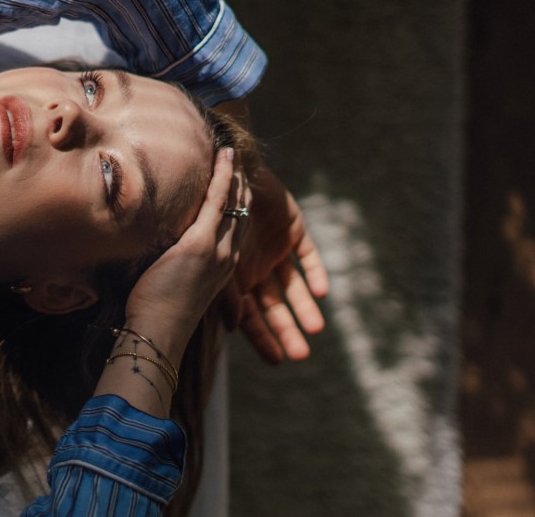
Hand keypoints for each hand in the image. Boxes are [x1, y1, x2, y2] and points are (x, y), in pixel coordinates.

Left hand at [123, 148, 241, 359]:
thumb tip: (155, 256)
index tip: (233, 184)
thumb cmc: (156, 315)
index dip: (235, 205)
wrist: (158, 333)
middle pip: (239, 212)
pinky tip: (225, 157)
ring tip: (232, 153)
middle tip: (237, 160)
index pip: (233, 228)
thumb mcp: (172, 286)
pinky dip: (223, 176)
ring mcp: (216, 249)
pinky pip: (217, 201)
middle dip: (239, 185)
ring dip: (233, 175)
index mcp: (220, 268)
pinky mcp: (200, 243)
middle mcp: (225, 256)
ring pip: (232, 202)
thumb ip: (172, 268)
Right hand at [221, 162, 328, 362]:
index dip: (262, 336)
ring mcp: (274, 248)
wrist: (225, 172)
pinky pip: (308, 255)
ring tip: (315, 329)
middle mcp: (254, 266)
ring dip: (304, 307)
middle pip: (274, 305)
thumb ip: (224, 292)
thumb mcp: (213, 260)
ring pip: (293, 285)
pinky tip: (321, 292)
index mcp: (233, 276)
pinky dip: (315, 273)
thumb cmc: (212, 215)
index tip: (277, 361)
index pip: (251, 314)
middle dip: (286, 329)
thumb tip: (236, 328)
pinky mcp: (293, 229)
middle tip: (300, 355)